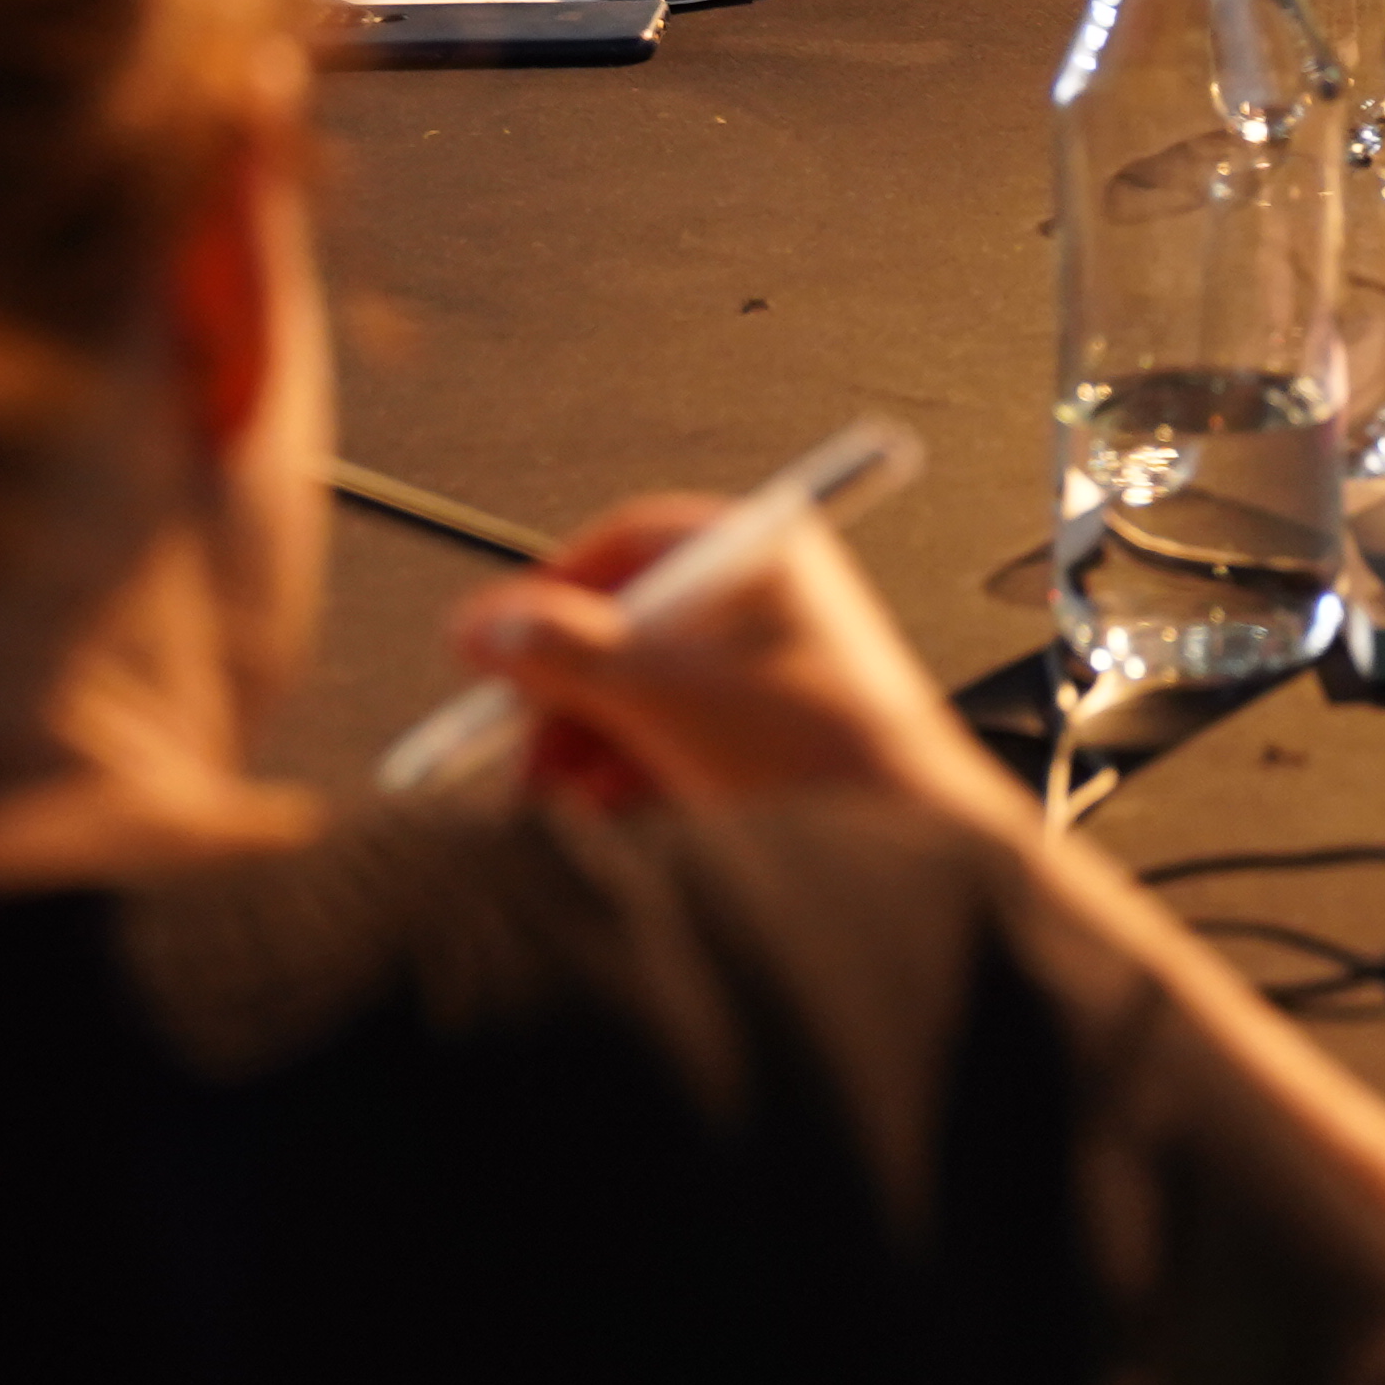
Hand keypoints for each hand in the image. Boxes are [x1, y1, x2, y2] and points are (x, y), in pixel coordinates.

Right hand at [445, 492, 1007, 823]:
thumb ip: (560, 652)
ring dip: (586, 748)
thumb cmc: (809, 741)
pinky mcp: (767, 746)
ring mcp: (768, 677)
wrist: (907, 839)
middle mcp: (766, 604)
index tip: (498, 648)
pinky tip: (606, 817)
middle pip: (627, 631)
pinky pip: (677, 747)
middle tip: (515, 748)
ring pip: (645, 700)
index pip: (633, 545)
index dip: (555, 594)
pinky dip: (631, 778)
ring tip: (555, 798)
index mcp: (760, 552)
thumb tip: (477, 627)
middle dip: (563, 696)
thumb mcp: (661, 687)